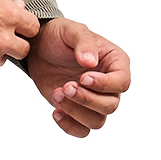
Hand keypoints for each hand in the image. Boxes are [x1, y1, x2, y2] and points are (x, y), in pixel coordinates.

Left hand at [28, 17, 130, 137]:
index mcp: (115, 62)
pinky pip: (82, 130)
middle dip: (86, 99)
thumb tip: (91, 62)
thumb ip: (83, 41)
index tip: (83, 78)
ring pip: (97, 121)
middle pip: (110, 105)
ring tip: (56, 93)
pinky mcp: (78, 110)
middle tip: (65, 86)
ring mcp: (94, 99)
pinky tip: (56, 111)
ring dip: (76, 111)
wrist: (39, 47)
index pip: (122, 82)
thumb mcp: (70, 29)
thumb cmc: (59, 35)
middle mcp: (109, 84)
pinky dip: (70, 126)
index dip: (105, 84)